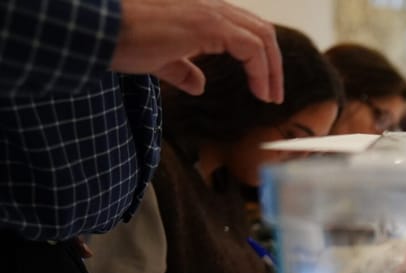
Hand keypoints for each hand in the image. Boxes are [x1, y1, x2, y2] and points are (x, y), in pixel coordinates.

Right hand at [111, 0, 283, 102]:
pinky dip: (262, 70)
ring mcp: (211, 12)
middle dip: (273, 64)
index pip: (245, 30)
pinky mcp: (208, 24)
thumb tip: (198, 84)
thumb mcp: (159, 59)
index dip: (260, 59)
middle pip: (260, 30)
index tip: (263, 89)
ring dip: (272, 69)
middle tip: (273, 95)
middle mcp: (210, 7)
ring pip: (261, 36)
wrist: (99, 30)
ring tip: (270, 96)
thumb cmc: (121, 41)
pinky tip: (260, 91)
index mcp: (202, 13)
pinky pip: (251, 47)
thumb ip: (182, 69)